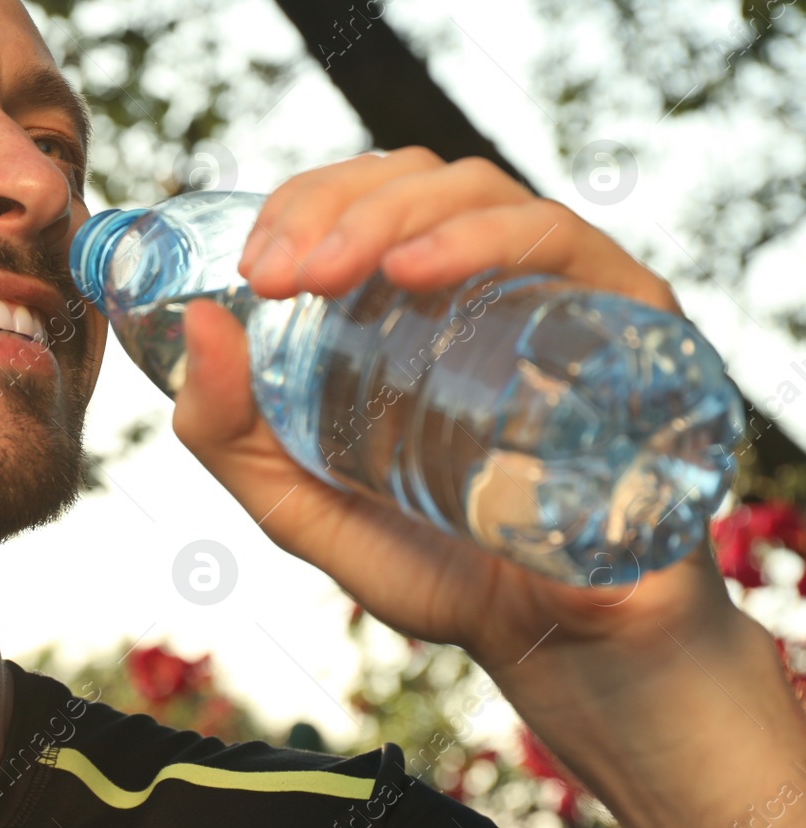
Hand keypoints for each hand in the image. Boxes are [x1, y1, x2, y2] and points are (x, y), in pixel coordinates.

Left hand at [171, 146, 735, 671]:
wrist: (562, 647)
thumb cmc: (436, 569)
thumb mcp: (299, 506)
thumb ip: (228, 435)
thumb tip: (195, 321)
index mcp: (415, 302)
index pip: (359, 200)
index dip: (300, 205)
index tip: (254, 268)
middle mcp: (491, 279)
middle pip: (414, 180)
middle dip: (333, 206)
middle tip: (278, 274)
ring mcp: (562, 290)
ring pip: (480, 191)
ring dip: (392, 213)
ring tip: (332, 270)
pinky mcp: (632, 318)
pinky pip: (563, 239)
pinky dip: (485, 237)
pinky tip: (418, 272)